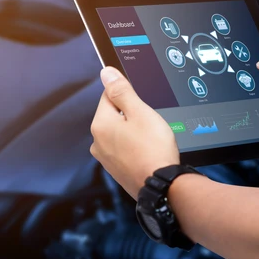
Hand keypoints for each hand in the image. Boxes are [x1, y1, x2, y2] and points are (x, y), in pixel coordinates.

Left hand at [90, 67, 179, 197]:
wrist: (161, 186)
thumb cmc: (153, 149)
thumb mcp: (140, 112)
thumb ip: (122, 91)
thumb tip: (106, 73)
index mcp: (100, 124)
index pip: (109, 95)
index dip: (129, 96)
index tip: (142, 105)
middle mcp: (97, 142)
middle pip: (114, 115)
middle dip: (131, 115)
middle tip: (150, 124)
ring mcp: (105, 158)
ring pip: (120, 133)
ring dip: (134, 132)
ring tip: (151, 140)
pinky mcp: (116, 170)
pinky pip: (124, 149)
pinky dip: (135, 147)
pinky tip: (148, 152)